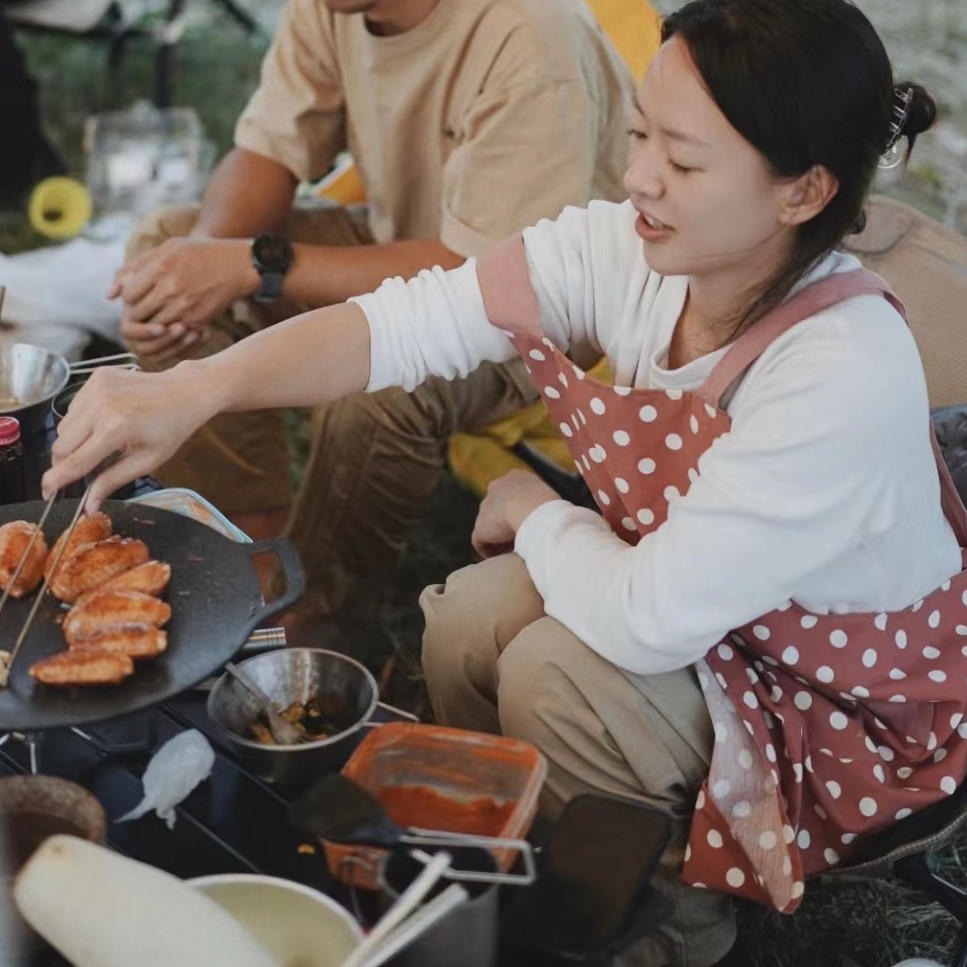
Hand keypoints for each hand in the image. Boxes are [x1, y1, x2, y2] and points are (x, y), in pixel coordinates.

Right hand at [41, 363, 217, 511]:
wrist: (184, 392)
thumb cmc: (171, 428)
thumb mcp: (147, 461)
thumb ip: (113, 481)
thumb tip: (89, 506)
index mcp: (117, 428)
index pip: (75, 461)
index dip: (57, 480)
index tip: (47, 493)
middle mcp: (102, 404)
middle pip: (61, 445)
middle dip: (65, 463)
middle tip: (80, 472)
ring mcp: (96, 387)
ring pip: (64, 427)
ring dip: (74, 441)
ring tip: (102, 443)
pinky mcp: (95, 377)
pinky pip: (74, 408)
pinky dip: (82, 421)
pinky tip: (105, 421)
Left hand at [111, 237, 257, 362]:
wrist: (240, 266)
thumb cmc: (201, 253)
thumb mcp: (167, 248)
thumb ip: (134, 267)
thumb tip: (110, 295)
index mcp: (161, 266)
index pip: (130, 295)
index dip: (132, 298)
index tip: (142, 295)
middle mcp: (171, 287)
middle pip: (139, 313)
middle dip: (141, 313)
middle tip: (151, 307)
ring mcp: (185, 306)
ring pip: (155, 326)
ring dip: (156, 323)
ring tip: (165, 312)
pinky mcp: (198, 320)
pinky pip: (174, 333)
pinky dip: (173, 329)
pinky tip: (180, 317)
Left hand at [471, 469, 558, 558]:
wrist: (534, 510)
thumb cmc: (552, 507)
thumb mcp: (552, 501)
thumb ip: (543, 507)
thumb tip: (548, 521)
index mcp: (517, 477)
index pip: (514, 495)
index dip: (521, 512)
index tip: (530, 526)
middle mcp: (498, 487)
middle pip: (499, 509)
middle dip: (508, 524)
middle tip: (522, 540)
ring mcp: (486, 506)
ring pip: (490, 526)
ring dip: (501, 539)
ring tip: (515, 552)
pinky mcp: (481, 526)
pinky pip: (481, 542)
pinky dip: (491, 551)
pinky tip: (503, 559)